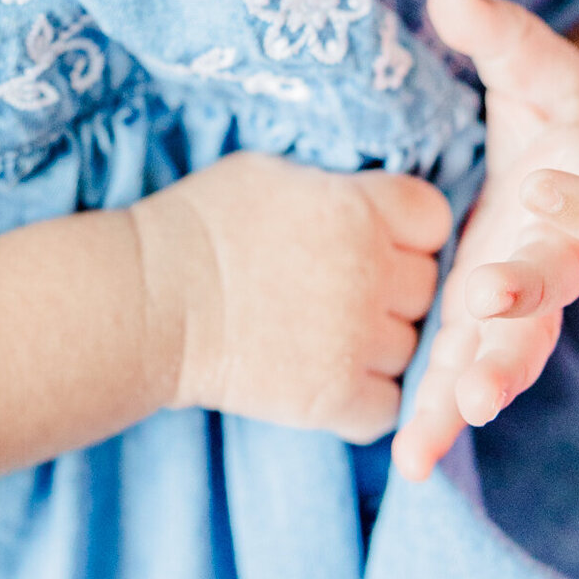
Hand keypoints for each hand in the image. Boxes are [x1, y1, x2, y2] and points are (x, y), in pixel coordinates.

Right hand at [137, 154, 451, 442]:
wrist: (147, 300)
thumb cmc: (199, 225)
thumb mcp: (269, 173)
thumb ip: (336, 187)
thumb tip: (370, 202)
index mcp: (358, 208)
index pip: (432, 218)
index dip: (408, 230)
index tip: (376, 239)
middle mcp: (368, 273)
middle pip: (427, 285)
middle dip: (392, 287)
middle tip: (339, 290)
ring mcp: (355, 340)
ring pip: (410, 347)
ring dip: (378, 344)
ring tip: (323, 333)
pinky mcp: (335, 397)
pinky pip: (388, 405)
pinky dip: (363, 398)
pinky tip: (325, 376)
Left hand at [391, 0, 578, 481]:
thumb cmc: (556, 110)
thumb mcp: (534, 65)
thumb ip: (497, 35)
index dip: (570, 203)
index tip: (544, 196)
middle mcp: (561, 254)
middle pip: (551, 295)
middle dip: (520, 319)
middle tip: (487, 335)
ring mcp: (526, 300)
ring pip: (514, 351)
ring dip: (485, 382)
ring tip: (454, 415)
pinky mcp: (488, 329)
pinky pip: (466, 378)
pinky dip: (440, 419)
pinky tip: (410, 462)